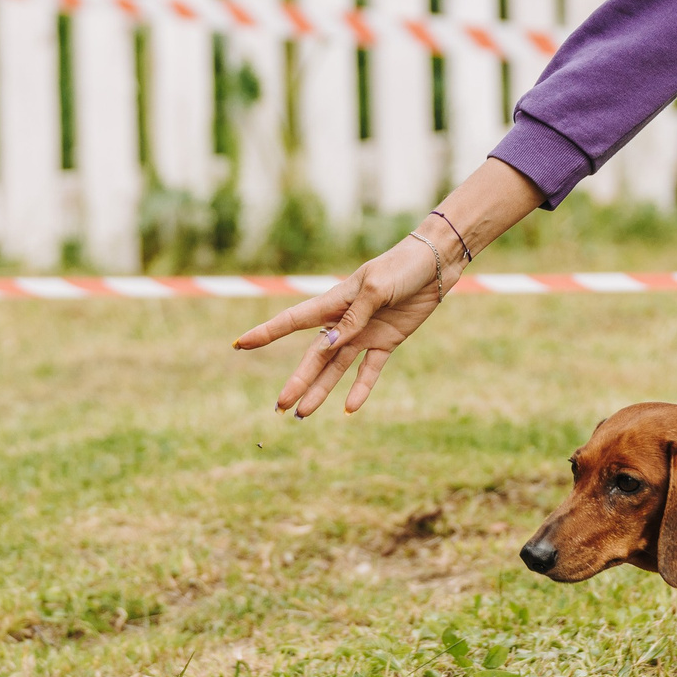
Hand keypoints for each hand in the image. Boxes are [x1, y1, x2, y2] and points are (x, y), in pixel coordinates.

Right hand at [234, 231, 451, 417]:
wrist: (437, 262)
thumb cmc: (401, 266)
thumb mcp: (376, 288)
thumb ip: (353, 318)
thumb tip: (329, 344)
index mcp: (334, 301)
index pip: (293, 320)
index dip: (266, 333)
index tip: (240, 345)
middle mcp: (344, 321)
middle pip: (315, 356)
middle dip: (297, 380)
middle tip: (279, 405)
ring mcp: (365, 332)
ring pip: (336, 368)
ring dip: (320, 390)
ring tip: (302, 413)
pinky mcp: (387, 341)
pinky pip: (369, 370)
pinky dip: (360, 389)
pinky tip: (348, 408)